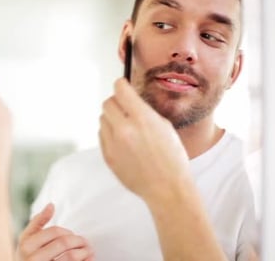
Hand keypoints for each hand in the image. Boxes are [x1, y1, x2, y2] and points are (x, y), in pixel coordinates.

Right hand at [16, 204, 93, 260]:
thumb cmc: (26, 257)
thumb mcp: (27, 239)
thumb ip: (38, 221)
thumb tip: (51, 205)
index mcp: (26, 244)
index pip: (54, 231)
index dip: (68, 232)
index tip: (73, 236)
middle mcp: (32, 258)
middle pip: (63, 243)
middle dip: (78, 241)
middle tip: (85, 242)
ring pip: (70, 256)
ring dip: (83, 252)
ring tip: (88, 251)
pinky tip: (88, 259)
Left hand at [99, 78, 190, 202]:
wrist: (166, 188)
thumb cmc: (172, 158)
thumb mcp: (164, 126)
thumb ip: (144, 111)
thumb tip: (130, 100)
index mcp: (142, 119)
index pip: (120, 90)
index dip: (121, 85)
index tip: (122, 86)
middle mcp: (124, 129)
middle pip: (107, 103)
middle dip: (116, 102)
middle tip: (124, 107)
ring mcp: (113, 144)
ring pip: (103, 119)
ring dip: (112, 119)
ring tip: (126, 128)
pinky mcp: (107, 156)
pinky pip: (102, 135)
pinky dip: (109, 134)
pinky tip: (123, 142)